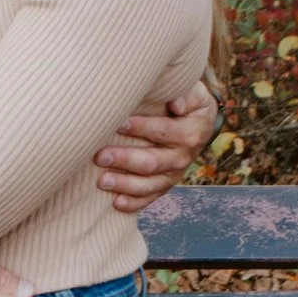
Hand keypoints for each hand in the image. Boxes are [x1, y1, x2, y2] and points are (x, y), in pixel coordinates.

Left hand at [95, 73, 219, 212]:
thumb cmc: (189, 102)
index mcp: (190, 132)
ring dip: (125, 184)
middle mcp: (183, 157)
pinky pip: (150, 197)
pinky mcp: (165, 184)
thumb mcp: (196, 93)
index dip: (141, 128)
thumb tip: (176, 103)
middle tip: (99, 156)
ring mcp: (174, 174)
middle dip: (124, 159)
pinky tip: (116, 203)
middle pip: (152, 162)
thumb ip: (187, 93)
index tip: (118, 123)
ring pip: (149, 184)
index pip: (163, 131)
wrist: (198, 123)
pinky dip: (134, 203)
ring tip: (102, 182)